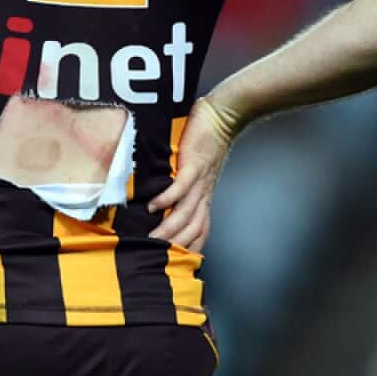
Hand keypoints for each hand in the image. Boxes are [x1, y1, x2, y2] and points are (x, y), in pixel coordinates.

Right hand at [147, 97, 241, 252]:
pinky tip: (154, 207)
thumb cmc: (208, 138)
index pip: (202, 227)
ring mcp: (199, 179)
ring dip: (170, 228)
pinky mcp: (193, 164)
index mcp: (205, 193)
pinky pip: (180, 187)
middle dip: (177, 245)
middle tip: (158, 258)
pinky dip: (167, 199)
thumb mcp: (198, 166)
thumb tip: (166, 187)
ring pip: (186, 212)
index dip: (192, 245)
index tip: (178, 260)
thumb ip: (186, 178)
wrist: (224, 115)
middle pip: (193, 227)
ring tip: (152, 239)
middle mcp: (203, 191)